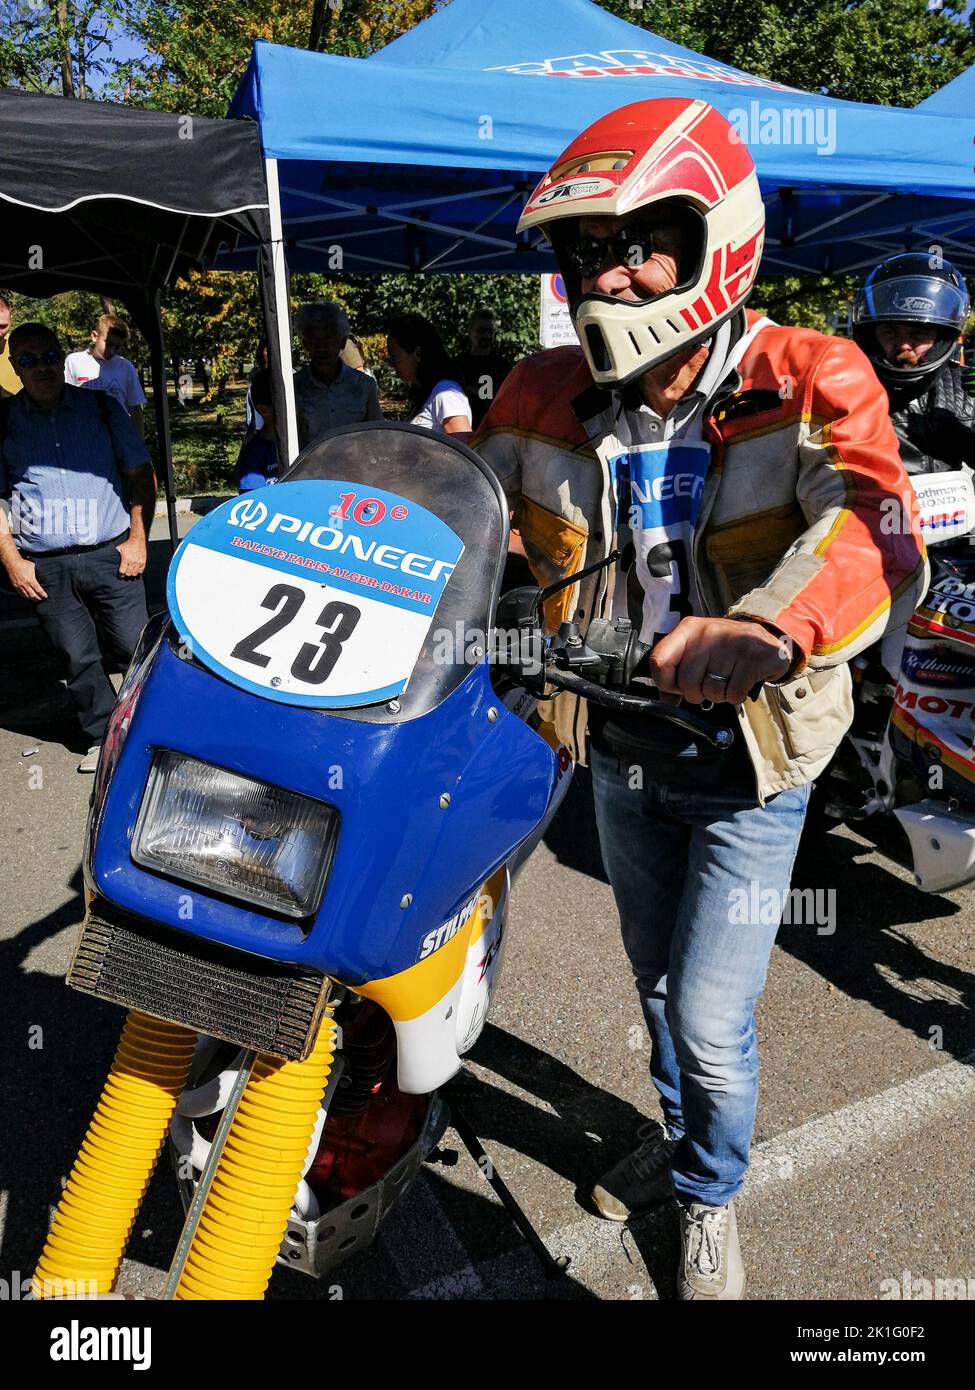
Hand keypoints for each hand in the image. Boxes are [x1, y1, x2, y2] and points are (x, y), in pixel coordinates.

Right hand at [6, 556, 46, 601]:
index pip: (38, 590)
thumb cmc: (23, 563)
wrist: (12, 563)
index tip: (45, 596)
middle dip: (38, 598)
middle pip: (33, 595)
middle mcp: (25, 584)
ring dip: (32, 598)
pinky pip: (21, 593)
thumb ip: (38, 573)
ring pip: (27, 596)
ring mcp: (19, 586)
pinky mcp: (15, 586)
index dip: (42, 594)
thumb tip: (44, 575)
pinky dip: (26, 596)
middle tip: (42, 599)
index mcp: (30, 580)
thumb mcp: (33, 567)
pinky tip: (29, 597)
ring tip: (36, 599)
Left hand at [116, 537, 146, 578]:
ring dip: (132, 573)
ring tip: (130, 571)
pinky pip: (141, 571)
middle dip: (126, 573)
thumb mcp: (119, 548)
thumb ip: (116, 554)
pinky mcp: (143, 562)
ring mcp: (138, 562)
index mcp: (126, 559)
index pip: (122, 571)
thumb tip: (109, 558)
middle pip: (128, 573)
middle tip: (125, 572)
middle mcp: (132, 562)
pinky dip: (138, 571)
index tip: (120, 575)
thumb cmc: (128, 543)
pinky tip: (136, 569)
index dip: (121, 574)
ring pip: (135, 573)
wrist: (137, 540)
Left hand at [649, 616, 793, 705]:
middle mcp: (709, 633)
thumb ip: (676, 673)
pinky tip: (741, 680)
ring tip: (727, 679)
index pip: (659, 662)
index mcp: (689, 629)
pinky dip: (736, 695)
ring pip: (712, 691)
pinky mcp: (754, 656)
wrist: (765, 641)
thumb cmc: (725, 649)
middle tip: (710, 682)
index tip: (677, 685)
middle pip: (687, 682)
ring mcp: (733, 642)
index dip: (666, 683)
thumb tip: (667, 701)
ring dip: (719, 694)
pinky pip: (734, 693)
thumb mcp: (697, 652)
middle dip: (697, 693)